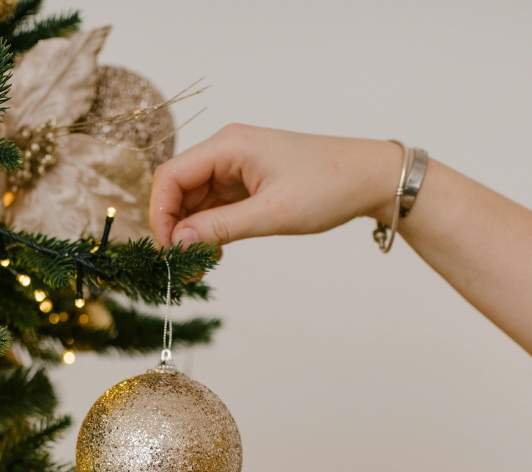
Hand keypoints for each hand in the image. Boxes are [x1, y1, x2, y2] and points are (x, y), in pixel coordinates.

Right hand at [149, 127, 401, 247]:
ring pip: (194, 201)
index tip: (168, 251)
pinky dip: (209, 230)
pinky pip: (214, 207)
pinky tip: (214, 253)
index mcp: (228, 145)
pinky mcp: (247, 183)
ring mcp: (236, 167)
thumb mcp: (272, 213)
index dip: (160, 214)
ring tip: (199, 265)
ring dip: (191, 233)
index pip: (170, 176)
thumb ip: (220, 228)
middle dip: (174, 228)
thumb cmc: (329, 187)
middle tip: (181, 266)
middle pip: (178, 189)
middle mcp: (226, 151)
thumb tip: (178, 243)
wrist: (371, 178)